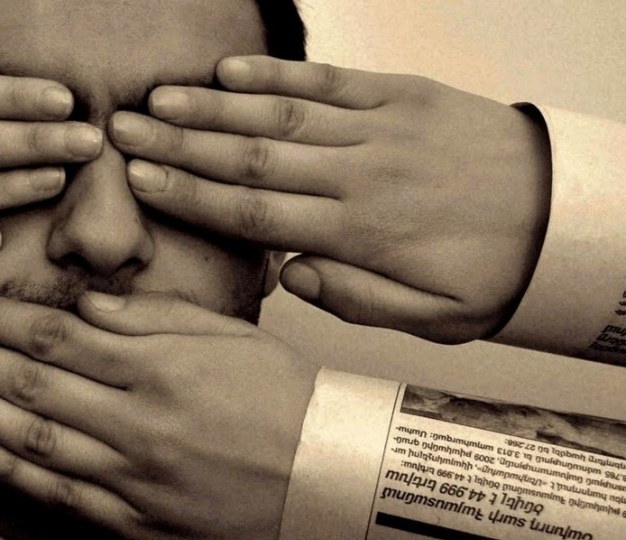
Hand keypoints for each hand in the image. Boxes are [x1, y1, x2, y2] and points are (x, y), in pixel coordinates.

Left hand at [0, 290, 318, 539]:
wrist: (330, 482)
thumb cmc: (284, 401)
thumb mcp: (230, 337)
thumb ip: (152, 318)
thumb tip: (86, 303)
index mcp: (159, 369)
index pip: (52, 336)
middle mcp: (137, 421)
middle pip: (28, 382)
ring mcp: (133, 476)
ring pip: (31, 436)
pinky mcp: (136, 521)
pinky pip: (58, 492)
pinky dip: (7, 467)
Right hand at [109, 56, 550, 342]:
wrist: (564, 219)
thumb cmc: (491, 274)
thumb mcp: (431, 317)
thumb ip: (355, 299)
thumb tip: (290, 274)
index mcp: (359, 235)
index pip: (255, 213)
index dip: (190, 195)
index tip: (140, 180)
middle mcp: (359, 176)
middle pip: (251, 159)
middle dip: (180, 144)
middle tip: (124, 131)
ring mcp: (379, 131)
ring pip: (281, 119)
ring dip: (214, 108)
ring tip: (159, 100)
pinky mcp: (401, 97)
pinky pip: (329, 84)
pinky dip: (278, 77)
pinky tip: (232, 73)